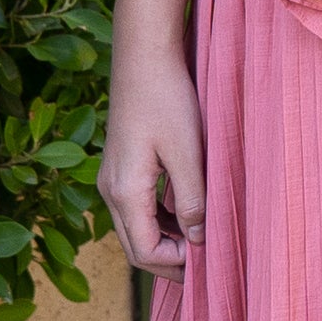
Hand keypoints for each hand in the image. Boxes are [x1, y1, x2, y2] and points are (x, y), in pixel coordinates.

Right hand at [98, 37, 205, 270]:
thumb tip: (199, 240)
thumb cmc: (166, 99)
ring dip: (166, 242)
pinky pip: (137, 210)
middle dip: (170, 262)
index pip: (145, 253)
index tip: (210, 257)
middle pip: (136, 248)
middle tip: (208, 263)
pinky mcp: (121, 168)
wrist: (143, 57)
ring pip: (136, 230)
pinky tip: (187, 215)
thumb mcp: (187, 151)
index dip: (177, 263)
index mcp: (125, 192)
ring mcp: (112, 180)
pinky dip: (160, 222)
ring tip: (202, 241)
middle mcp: (111, 191)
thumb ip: (193, 199)